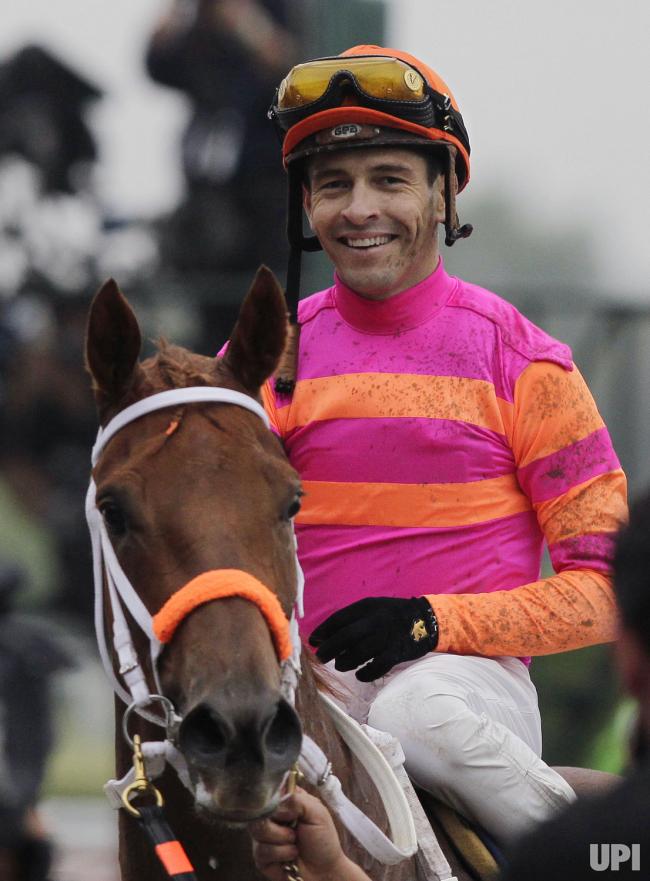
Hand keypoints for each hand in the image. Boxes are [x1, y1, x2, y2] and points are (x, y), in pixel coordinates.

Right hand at [250, 788, 368, 880]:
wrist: (324, 872)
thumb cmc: (323, 840)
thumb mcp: (317, 812)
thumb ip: (297, 800)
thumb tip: (277, 806)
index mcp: (286, 801)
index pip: (268, 790)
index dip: (273, 798)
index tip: (287, 810)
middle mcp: (273, 816)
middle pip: (259, 811)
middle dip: (279, 824)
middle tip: (294, 830)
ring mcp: (265, 836)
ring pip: (258, 830)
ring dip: (281, 840)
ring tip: (295, 844)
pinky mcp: (261, 856)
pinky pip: (261, 851)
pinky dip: (280, 854)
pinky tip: (290, 857)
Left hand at [309, 596, 438, 680]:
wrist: (426, 619)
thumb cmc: (391, 615)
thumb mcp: (372, 608)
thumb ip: (350, 620)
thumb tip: (323, 637)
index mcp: (367, 607)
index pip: (338, 619)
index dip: (323, 631)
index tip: (313, 641)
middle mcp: (376, 620)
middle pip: (346, 637)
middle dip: (329, 649)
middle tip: (320, 658)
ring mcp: (387, 637)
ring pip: (359, 653)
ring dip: (345, 662)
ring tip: (340, 665)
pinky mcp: (397, 653)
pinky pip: (376, 667)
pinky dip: (365, 673)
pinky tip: (359, 675)